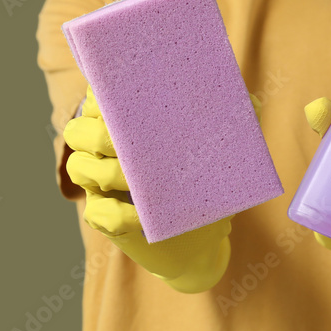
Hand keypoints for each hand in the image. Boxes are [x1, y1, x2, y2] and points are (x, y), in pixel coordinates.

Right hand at [63, 85, 262, 292]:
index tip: (116, 93)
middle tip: (120, 140)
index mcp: (128, 125)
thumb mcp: (221, 150)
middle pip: (77, 130)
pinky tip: (139, 219)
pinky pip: (98, 213)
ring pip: (78, 167)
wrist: (204, 238)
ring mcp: (101, 185)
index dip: (101, 93)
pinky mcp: (106, 218)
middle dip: (96, 132)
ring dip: (105, 171)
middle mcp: (107, 150)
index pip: (100, 97)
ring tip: (133, 181)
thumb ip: (235, 122)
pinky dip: (117, 214)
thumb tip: (252, 101)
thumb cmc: (206, 182)